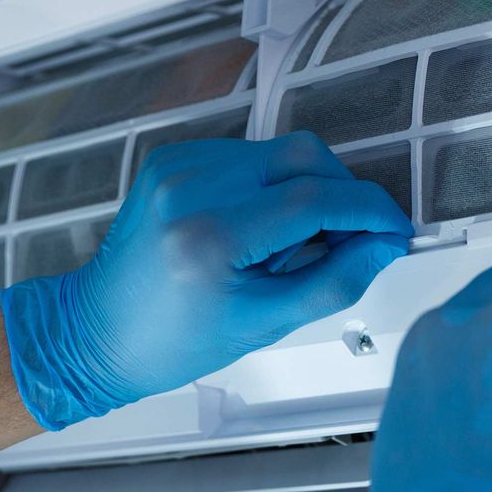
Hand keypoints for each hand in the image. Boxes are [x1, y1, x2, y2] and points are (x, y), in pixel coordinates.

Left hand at [1, 133, 413, 429]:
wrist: (97, 333)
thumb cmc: (173, 340)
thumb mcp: (266, 323)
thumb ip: (335, 280)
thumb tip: (385, 244)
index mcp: (213, 234)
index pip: (317, 198)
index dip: (370, 211)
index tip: (395, 230)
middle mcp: (192, 185)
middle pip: (304, 157)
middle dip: (342, 194)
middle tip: (351, 239)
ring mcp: (178, 164)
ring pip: (280, 152)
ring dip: (307, 190)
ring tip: (293, 244)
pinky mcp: (174, 158)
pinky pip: (249, 155)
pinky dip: (272, 184)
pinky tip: (261, 227)